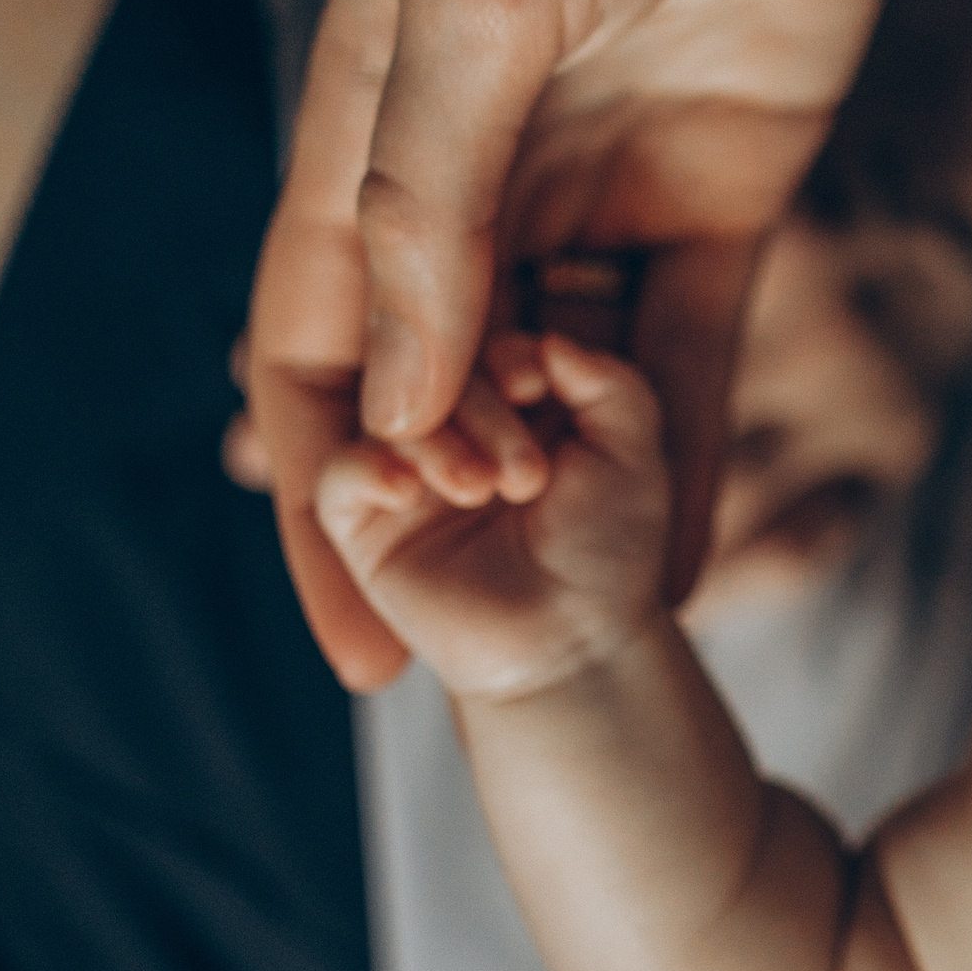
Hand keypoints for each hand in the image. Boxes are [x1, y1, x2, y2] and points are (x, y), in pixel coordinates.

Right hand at [250, 0, 971, 687]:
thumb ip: (427, 197)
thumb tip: (388, 399)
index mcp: (377, 119)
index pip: (317, 344)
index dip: (321, 495)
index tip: (358, 639)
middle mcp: (484, 171)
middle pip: (440, 389)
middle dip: (457, 519)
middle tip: (498, 643)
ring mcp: (606, 185)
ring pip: (565, 385)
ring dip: (565, 501)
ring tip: (588, 633)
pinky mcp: (730, 185)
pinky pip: (691, 348)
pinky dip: (675, 449)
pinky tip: (681, 558)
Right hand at [318, 335, 669, 702]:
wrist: (575, 643)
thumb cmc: (608, 545)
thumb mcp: (632, 450)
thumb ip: (609, 384)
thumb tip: (554, 344)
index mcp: (513, 379)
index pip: (485, 327)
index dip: (506, 350)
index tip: (535, 383)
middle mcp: (452, 410)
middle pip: (433, 363)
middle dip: (479, 407)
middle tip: (526, 472)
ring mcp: (404, 458)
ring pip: (389, 411)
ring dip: (436, 444)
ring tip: (486, 490)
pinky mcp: (363, 515)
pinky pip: (340, 475)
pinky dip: (366, 471)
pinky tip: (407, 489)